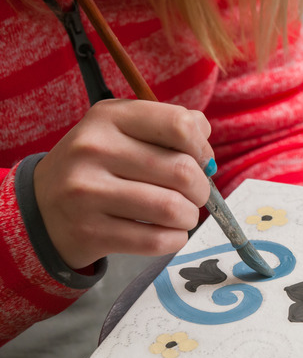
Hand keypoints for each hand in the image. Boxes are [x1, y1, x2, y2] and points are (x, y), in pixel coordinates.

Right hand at [33, 99, 213, 268]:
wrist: (40, 209)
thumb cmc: (98, 166)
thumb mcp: (122, 130)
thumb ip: (169, 128)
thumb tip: (206, 141)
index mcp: (109, 117)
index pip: (179, 125)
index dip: (202, 147)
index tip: (200, 161)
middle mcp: (94, 150)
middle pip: (183, 171)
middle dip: (202, 189)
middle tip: (195, 195)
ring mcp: (88, 192)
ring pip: (172, 208)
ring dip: (190, 216)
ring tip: (182, 215)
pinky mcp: (90, 232)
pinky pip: (155, 240)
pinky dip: (174, 239)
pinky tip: (168, 232)